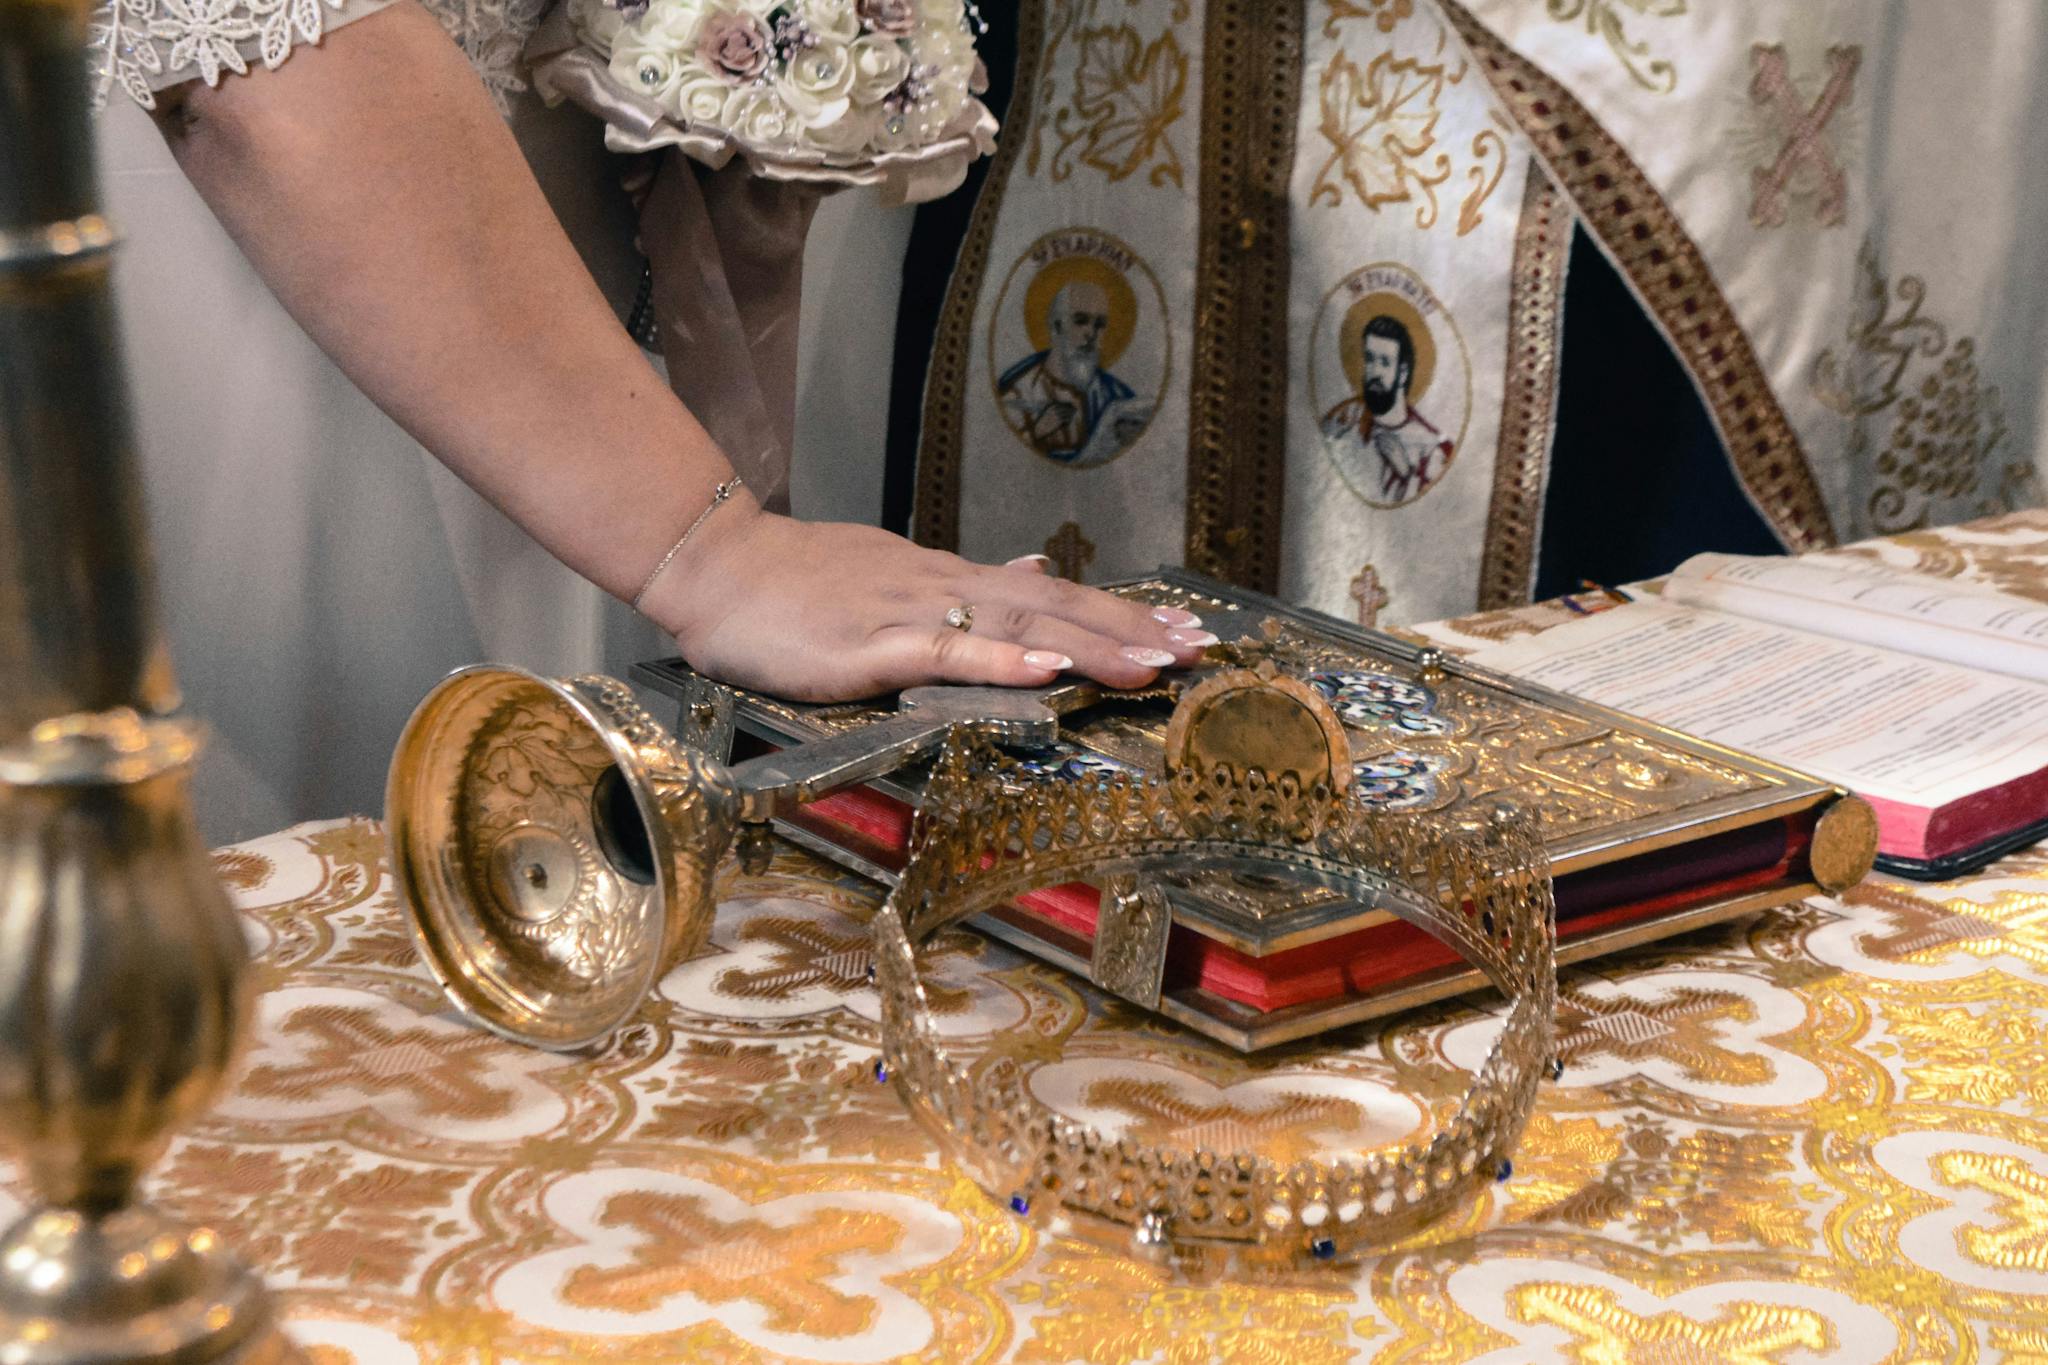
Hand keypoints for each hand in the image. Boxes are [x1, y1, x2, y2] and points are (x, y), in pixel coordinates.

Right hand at [640, 502, 1215, 701]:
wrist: (718, 567)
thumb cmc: (795, 584)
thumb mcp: (893, 572)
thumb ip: (965, 582)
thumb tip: (1036, 570)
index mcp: (949, 580)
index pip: (1052, 594)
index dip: (1120, 611)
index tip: (1181, 628)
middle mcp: (945, 587)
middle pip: (1055, 606)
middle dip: (1130, 628)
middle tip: (1197, 648)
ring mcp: (912, 613)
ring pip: (1019, 625)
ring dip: (1091, 643)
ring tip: (1152, 663)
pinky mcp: (873, 645)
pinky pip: (950, 651)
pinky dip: (1004, 659)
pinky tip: (1049, 668)